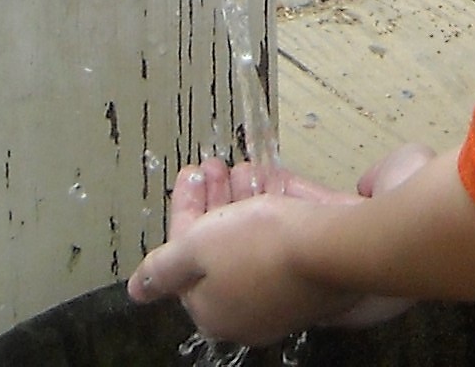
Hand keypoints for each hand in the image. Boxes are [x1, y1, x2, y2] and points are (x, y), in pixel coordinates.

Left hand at [129, 157, 406, 336]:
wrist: (338, 247)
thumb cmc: (260, 248)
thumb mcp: (199, 250)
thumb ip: (165, 266)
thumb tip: (136, 290)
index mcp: (215, 311)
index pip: (186, 262)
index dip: (183, 214)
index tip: (188, 174)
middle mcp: (248, 306)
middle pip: (220, 248)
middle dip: (211, 202)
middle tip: (210, 164)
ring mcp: (283, 286)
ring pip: (252, 235)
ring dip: (239, 196)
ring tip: (235, 164)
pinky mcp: (312, 263)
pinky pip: (284, 230)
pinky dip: (271, 201)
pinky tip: (264, 173)